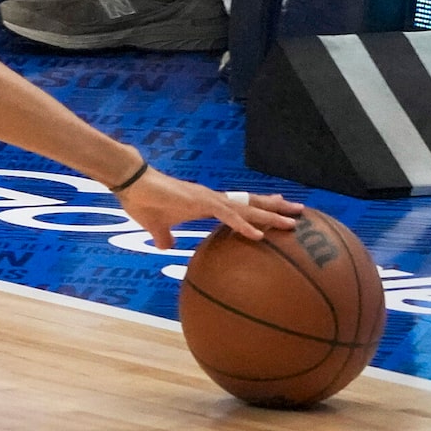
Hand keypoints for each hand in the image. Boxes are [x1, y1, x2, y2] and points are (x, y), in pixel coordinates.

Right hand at [115, 169, 300, 248]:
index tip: (278, 207)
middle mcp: (212, 198)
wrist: (130, 183)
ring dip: (270, 215)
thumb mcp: (155, 225)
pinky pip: (227, 216)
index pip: (238, 204)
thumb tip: (165, 247)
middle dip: (275, 207)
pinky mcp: (200, 202)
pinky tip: (259, 235)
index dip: (258, 206)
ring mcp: (208, 199)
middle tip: (300, 211)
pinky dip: (244, 225)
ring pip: (246, 207)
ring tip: (292, 221)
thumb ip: (163, 236)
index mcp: (205, 203)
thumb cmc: (141, 200)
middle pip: (250, 202)